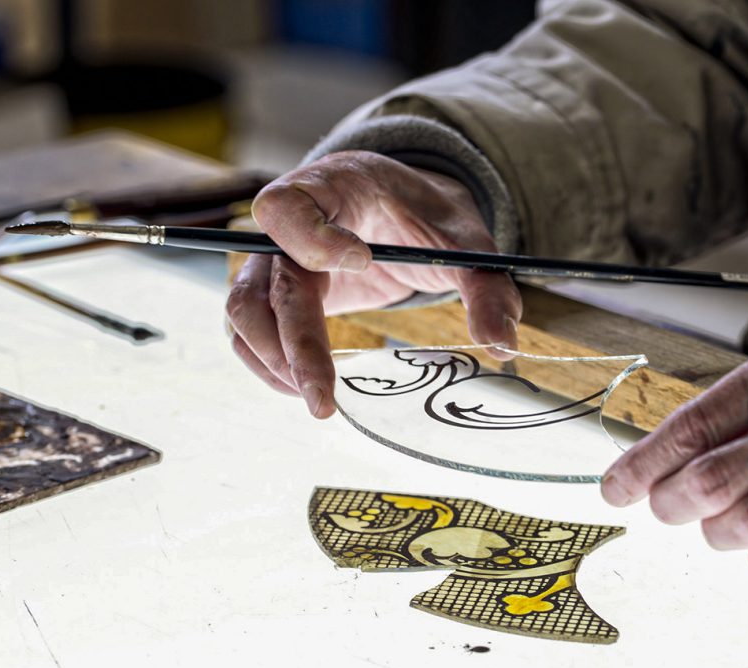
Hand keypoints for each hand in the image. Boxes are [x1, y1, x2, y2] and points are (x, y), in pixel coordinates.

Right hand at [226, 151, 521, 417]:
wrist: (404, 211)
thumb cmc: (426, 216)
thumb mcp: (464, 241)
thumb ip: (485, 287)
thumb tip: (502, 346)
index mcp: (332, 187)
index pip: (288, 205)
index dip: (311, 238)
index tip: (362, 261)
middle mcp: (289, 225)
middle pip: (266, 281)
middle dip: (292, 343)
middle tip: (324, 397)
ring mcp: (275, 261)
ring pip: (244, 311)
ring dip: (272, 360)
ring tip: (318, 399)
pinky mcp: (275, 294)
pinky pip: (248, 331)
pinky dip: (268, 364)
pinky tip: (305, 388)